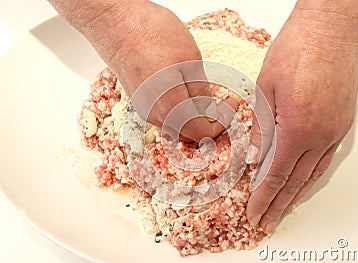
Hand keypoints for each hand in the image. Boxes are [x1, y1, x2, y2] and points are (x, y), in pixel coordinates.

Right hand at [51, 0, 236, 141]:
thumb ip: (200, 89)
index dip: (222, 123)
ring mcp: (144, 108)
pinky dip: (181, 108)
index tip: (231, 105)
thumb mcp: (189, 59)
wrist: (115, 22)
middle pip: (188, 132)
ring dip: (195, 115)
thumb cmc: (148, 34)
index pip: (201, 133)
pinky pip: (165, 113)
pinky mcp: (139, 99)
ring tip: (207, 95)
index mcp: (170, 109)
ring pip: (176, 123)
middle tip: (222, 103)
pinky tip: (187, 91)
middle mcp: (154, 115)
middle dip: (209, 121)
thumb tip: (209, 106)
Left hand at [245, 11, 357, 233]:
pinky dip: (312, 175)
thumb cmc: (296, 51)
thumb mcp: (265, 90)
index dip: (264, 199)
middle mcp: (322, 135)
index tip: (255, 214)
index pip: (276, 175)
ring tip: (283, 210)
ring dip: (297, 194)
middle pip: (297, 181)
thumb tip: (254, 158)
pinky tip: (304, 181)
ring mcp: (337, 130)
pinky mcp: (343, 122)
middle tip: (267, 223)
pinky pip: (326, 158)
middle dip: (279, 205)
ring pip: (315, 173)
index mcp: (298, 128)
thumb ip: (261, 128)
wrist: (329, 29)